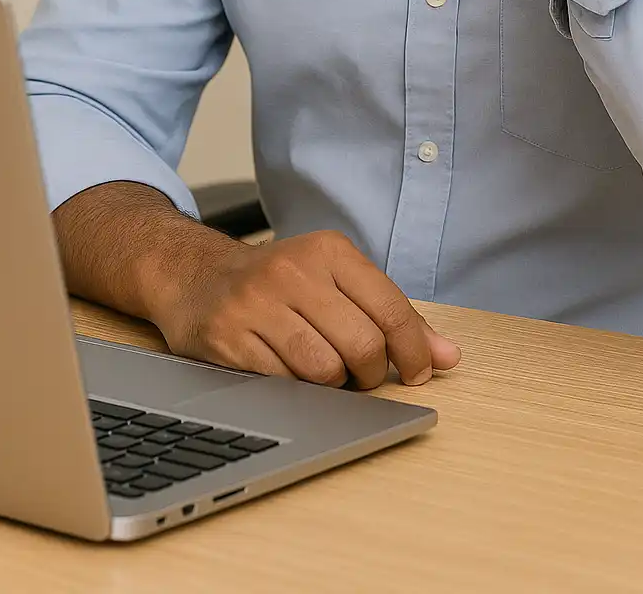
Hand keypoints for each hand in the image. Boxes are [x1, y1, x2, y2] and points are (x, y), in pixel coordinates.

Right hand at [149, 229, 460, 388]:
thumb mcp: (335, 280)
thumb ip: (392, 316)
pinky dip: (295, 391)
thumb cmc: (279, 284)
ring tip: (324, 374)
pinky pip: (281, 384)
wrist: (194, 275)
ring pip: (323, 370)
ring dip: (333, 386)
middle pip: (361, 344)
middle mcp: (293, 271)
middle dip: (371, 373)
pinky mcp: (227, 337)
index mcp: (329, 251)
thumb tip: (447, 356)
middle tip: (363, 377)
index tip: (420, 372)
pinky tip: (289, 375)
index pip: (390, 307)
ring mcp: (256, 304)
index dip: (414, 349)